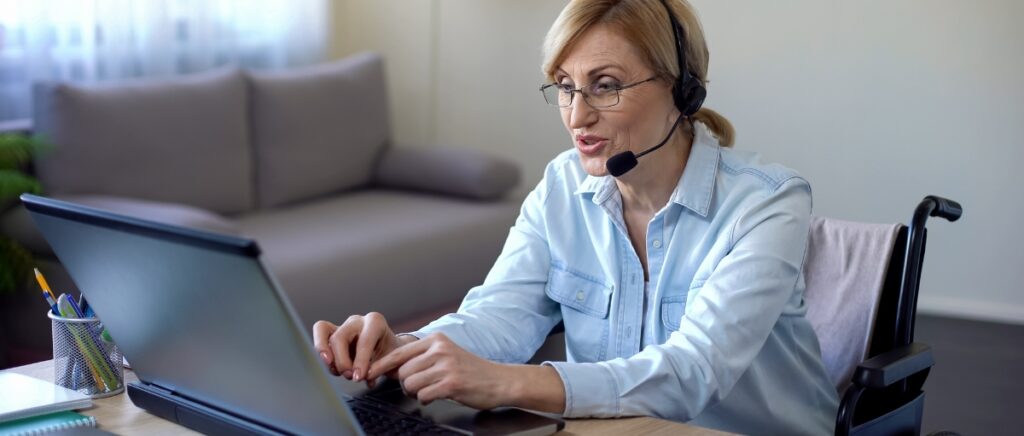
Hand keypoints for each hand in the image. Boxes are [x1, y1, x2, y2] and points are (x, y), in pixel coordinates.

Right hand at [312, 312, 411, 382]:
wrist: (389, 349)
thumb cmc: (391, 353)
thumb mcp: (392, 360)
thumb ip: (379, 368)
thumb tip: (362, 376)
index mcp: (375, 322)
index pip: (364, 341)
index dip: (361, 361)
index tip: (359, 377)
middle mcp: (357, 320)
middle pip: (340, 337)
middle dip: (342, 361)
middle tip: (349, 376)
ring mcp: (343, 325)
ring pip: (324, 331)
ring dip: (327, 356)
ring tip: (336, 371)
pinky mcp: (332, 331)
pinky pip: (319, 332)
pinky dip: (321, 350)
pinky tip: (331, 366)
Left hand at [366, 332, 515, 409]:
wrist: (499, 381)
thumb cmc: (470, 371)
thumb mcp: (446, 354)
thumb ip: (422, 358)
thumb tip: (391, 368)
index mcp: (436, 340)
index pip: (399, 353)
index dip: (381, 366)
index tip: (368, 373)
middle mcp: (440, 349)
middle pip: (402, 371)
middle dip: (406, 384)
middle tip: (419, 388)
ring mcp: (446, 365)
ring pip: (410, 384)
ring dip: (416, 393)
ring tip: (431, 390)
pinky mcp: (451, 383)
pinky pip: (423, 395)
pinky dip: (427, 399)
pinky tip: (438, 395)